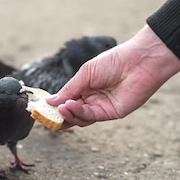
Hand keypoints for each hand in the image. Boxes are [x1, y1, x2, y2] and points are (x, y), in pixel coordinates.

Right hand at [46, 25, 179, 127]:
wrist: (139, 61)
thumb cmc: (114, 61)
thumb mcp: (86, 73)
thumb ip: (69, 89)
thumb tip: (50, 102)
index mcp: (86, 87)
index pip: (66, 100)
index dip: (54, 105)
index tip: (40, 108)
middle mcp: (92, 99)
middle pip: (71, 113)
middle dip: (58, 116)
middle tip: (45, 116)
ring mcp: (101, 107)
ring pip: (79, 118)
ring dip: (67, 115)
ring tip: (59, 108)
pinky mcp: (111, 113)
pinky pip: (90, 116)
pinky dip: (78, 113)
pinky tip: (69, 106)